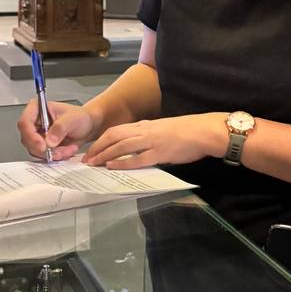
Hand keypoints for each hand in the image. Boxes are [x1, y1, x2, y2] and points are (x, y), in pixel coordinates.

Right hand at [17, 99, 99, 161]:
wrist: (87, 126)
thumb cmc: (79, 117)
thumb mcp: (72, 119)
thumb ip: (60, 128)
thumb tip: (49, 140)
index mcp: (37, 108)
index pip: (25, 122)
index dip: (31, 136)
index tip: (43, 146)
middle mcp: (34, 122)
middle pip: (27, 139)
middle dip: (44, 149)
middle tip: (58, 151)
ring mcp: (37, 135)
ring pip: (35, 150)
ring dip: (53, 153)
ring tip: (67, 148)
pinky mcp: (41, 145)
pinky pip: (43, 156)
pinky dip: (56, 156)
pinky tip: (66, 150)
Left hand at [82, 113, 228, 169]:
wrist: (204, 131)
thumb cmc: (187, 131)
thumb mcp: (163, 130)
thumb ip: (149, 136)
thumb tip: (137, 147)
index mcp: (145, 125)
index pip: (117, 130)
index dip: (101, 140)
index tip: (92, 149)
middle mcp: (145, 131)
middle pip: (113, 135)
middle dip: (97, 147)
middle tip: (86, 159)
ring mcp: (152, 141)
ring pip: (121, 146)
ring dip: (104, 154)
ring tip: (93, 163)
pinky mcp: (160, 153)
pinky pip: (137, 158)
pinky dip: (122, 162)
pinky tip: (112, 166)